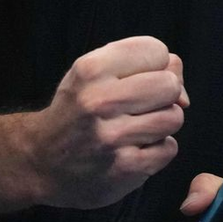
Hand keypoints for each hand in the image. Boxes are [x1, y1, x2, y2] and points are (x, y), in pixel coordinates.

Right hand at [21, 35, 188, 208]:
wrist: (39, 160)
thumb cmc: (78, 108)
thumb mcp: (98, 70)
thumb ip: (146, 64)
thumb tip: (183, 94)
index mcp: (93, 69)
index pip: (158, 51)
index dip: (154, 64)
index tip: (135, 78)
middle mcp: (99, 101)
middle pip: (170, 85)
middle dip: (164, 93)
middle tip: (141, 105)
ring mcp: (110, 138)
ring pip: (174, 117)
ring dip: (162, 122)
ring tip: (137, 127)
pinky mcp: (121, 170)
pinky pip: (168, 149)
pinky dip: (158, 150)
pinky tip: (134, 149)